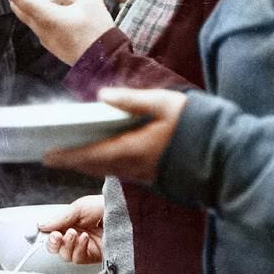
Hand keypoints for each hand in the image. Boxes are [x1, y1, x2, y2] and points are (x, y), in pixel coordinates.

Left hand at [9, 0, 116, 64]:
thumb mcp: (91, 0)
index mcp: (45, 16)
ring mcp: (42, 36)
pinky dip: (47, 8)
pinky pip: (39, 20)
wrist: (103, 62)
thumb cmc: (98, 31)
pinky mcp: (49, 41)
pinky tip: (67, 3)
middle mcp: (38, 27)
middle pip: (19, 3)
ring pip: (30, 11)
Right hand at [37, 193, 103, 264]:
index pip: (53, 234)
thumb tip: (42, 225)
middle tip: (56, 236)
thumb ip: (60, 218)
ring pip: (66, 256)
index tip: (42, 231)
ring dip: (66, 245)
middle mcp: (77, 235)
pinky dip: (78, 249)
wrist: (126, 211)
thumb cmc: (107, 205)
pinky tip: (84, 238)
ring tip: (74, 233)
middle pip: (57, 248)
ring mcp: (86, 246)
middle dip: (53, 243)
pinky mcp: (95, 256)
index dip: (46, 235)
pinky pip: (79, 259)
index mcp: (72, 223)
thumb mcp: (79, 208)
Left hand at [45, 87, 186, 181]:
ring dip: (88, 163)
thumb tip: (102, 96)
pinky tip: (103, 155)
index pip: (89, 155)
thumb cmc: (198, 126)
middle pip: (94, 166)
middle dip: (72, 161)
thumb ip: (132, 100)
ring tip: (71, 154)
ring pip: (107, 170)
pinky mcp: (153, 177)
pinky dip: (106, 165)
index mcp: (131, 150)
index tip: (47, 155)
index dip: (66, 156)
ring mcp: (143, 175)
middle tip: (51, 155)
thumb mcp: (164, 104)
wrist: (226, 157)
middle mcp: (133, 168)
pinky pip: (121, 172)